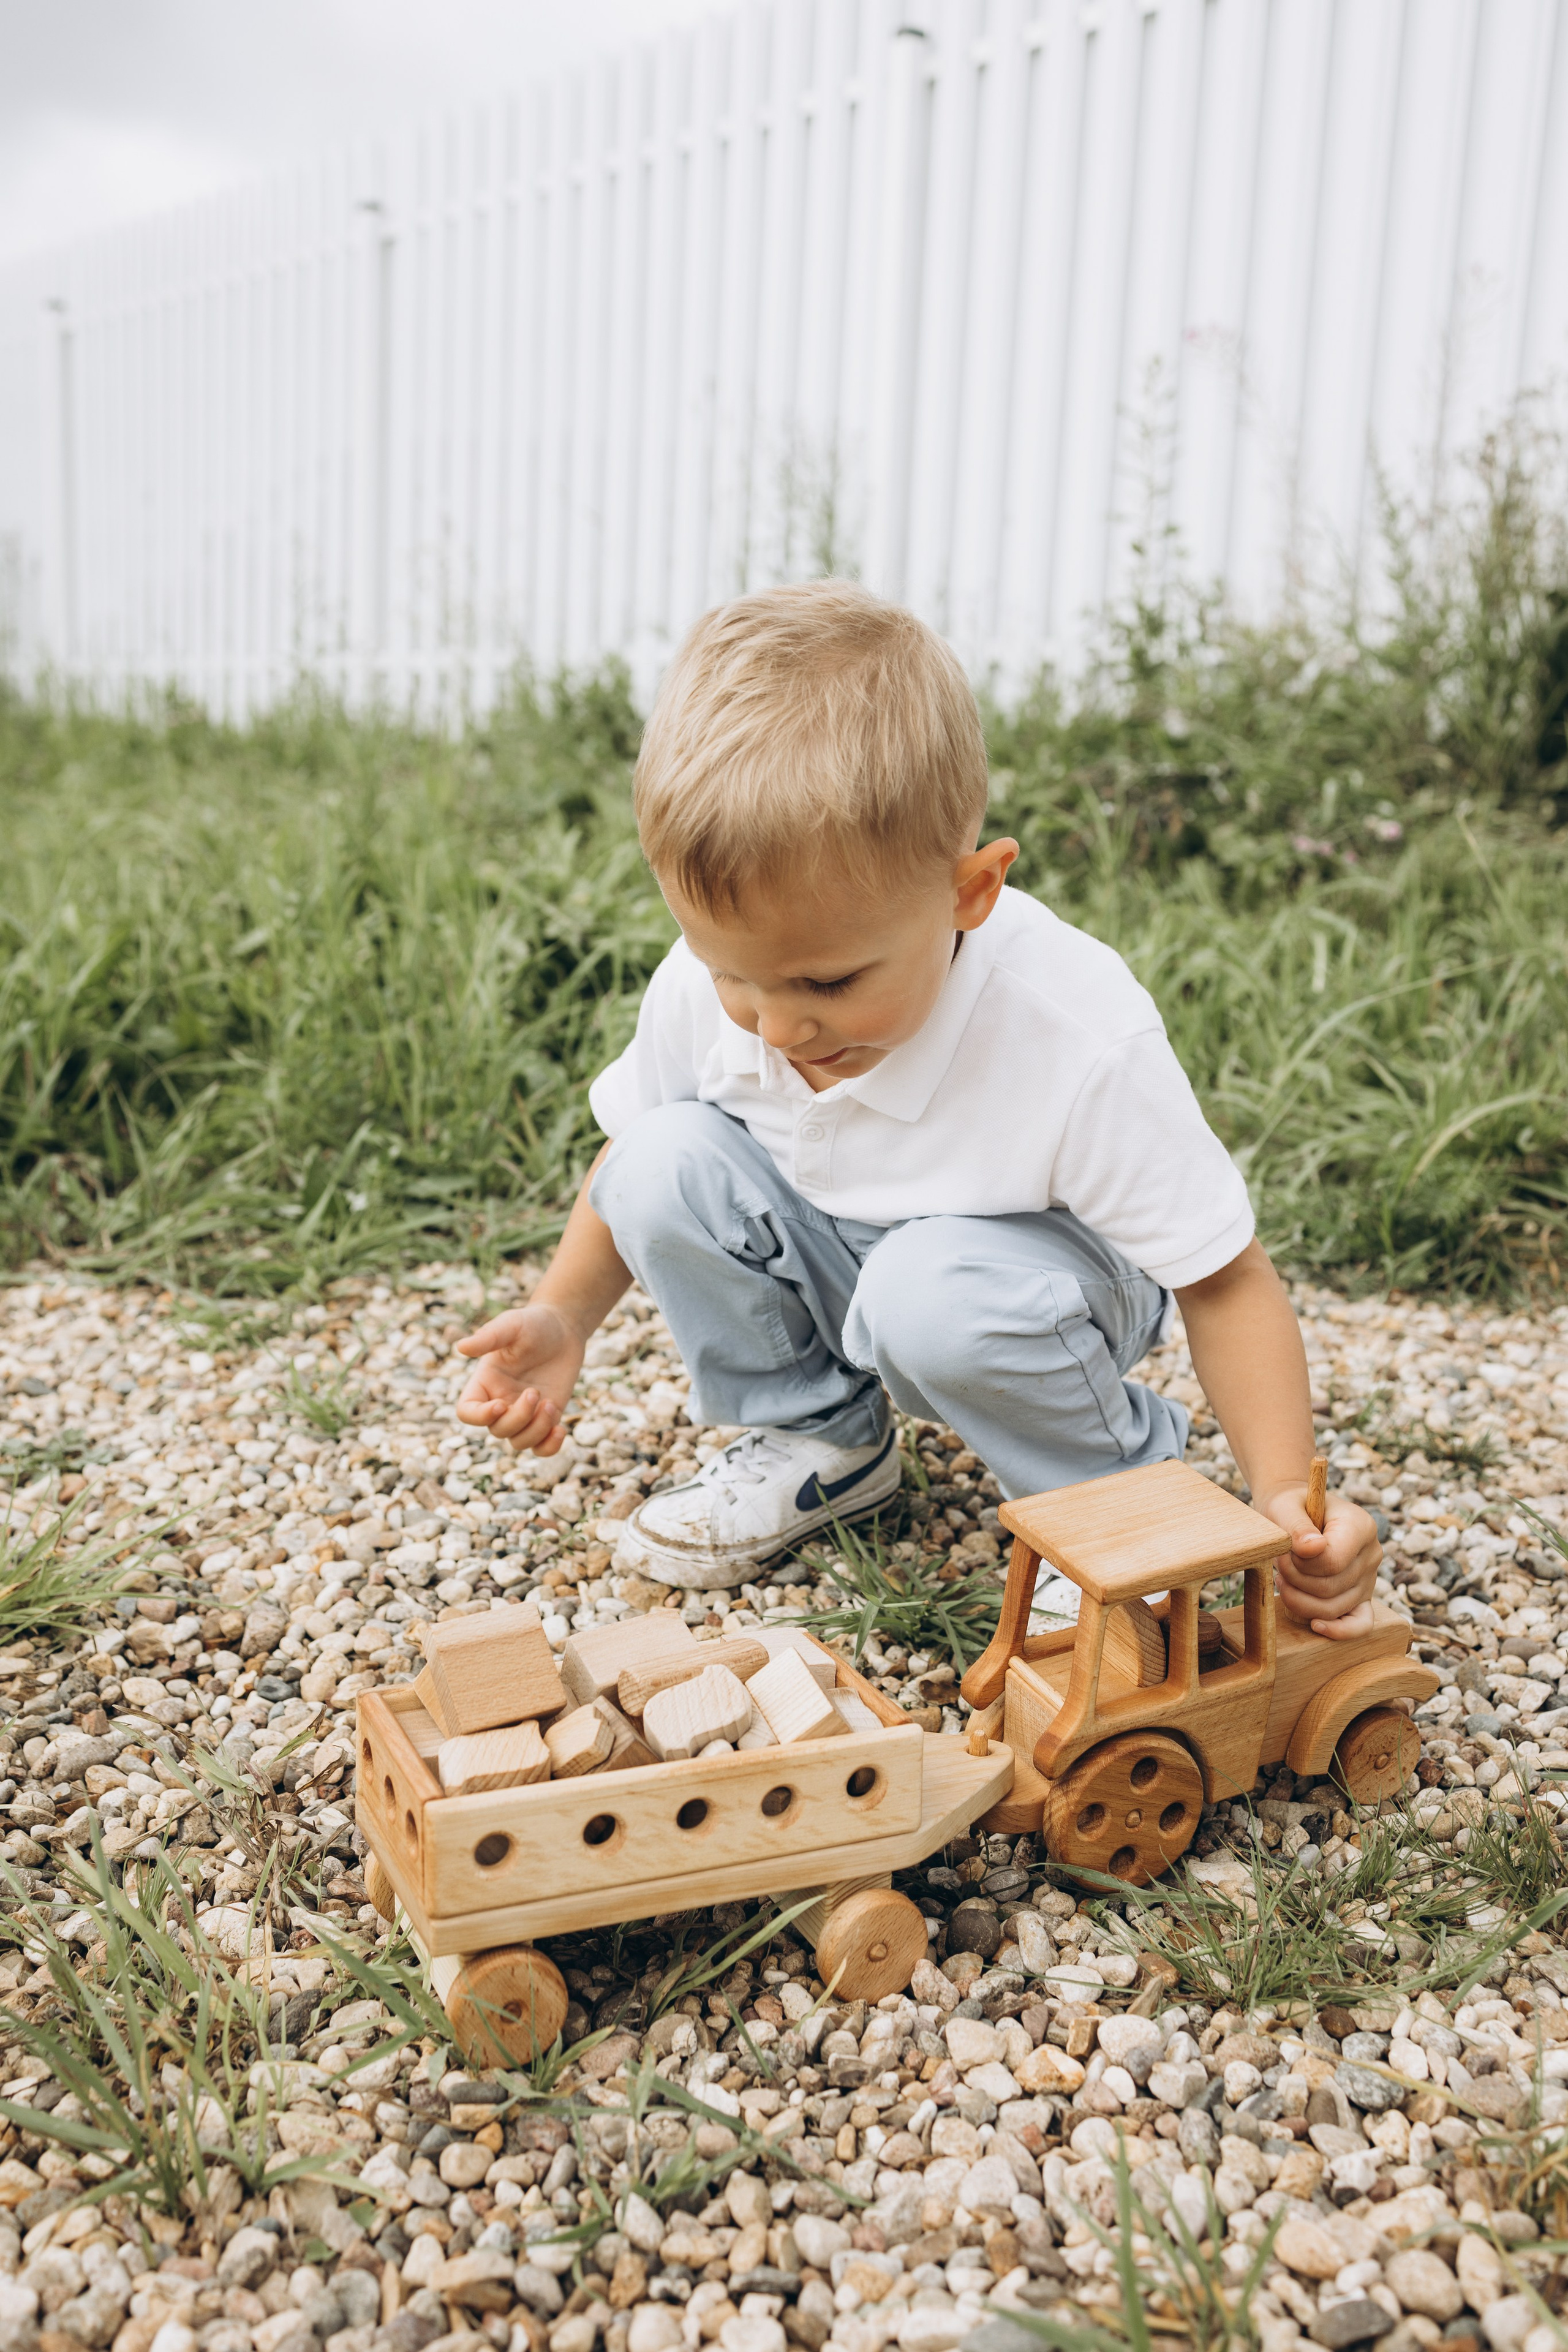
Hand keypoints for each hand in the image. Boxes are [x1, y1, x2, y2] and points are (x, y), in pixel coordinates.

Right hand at [454, 1302, 585, 1453]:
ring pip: (519, 1442)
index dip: (479, 1417)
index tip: (500, 1405)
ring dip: (536, 1430)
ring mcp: (524, 1413)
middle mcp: (500, 1401)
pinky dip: (550, 1447)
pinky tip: (561, 1429)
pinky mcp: (547, 1417)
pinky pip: (542, 1448)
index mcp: (484, 1382)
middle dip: (518, 1418)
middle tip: (535, 1391)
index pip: (466, 1412)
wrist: (564, 1328)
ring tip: (550, 1404)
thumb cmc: (533, 1323)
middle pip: (497, 1430)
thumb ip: (488, 1337)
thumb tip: (460, 1347)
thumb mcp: (511, 1326)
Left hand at [1262, 1482, 1381, 1639]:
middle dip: (1294, 1579)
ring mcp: (1369, 1578)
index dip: (1301, 1564)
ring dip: (1299, 1599)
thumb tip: (1312, 1549)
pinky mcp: (1362, 1597)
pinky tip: (1315, 1624)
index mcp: (1361, 1526)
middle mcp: (1371, 1554)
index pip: (1332, 1562)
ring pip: (1334, 1608)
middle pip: (1330, 1587)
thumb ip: (1297, 1526)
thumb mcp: (1285, 1507)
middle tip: (1278, 1563)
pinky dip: (1338, 1630)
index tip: (1284, 1551)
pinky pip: (1361, 1623)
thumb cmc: (1290, 1507)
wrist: (1296, 1512)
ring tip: (1283, 1578)